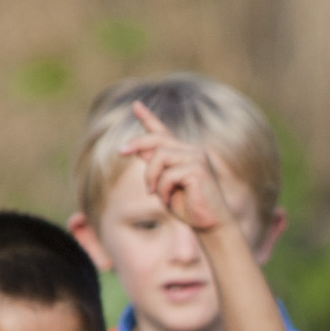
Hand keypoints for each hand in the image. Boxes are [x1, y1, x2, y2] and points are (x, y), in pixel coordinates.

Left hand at [120, 102, 230, 237]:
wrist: (210, 225)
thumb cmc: (188, 208)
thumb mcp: (165, 186)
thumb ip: (155, 167)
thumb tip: (139, 150)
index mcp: (183, 153)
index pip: (163, 132)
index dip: (148, 118)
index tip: (135, 105)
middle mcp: (191, 151)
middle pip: (157, 138)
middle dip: (136, 142)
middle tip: (119, 151)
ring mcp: (196, 158)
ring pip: (159, 155)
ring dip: (150, 176)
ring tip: (153, 193)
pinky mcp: (197, 170)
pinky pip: (168, 174)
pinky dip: (162, 189)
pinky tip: (167, 200)